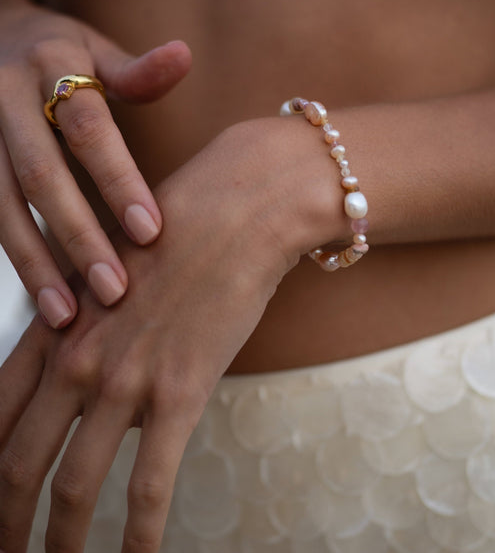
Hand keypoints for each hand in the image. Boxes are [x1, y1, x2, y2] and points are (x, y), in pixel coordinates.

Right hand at [0, 0, 191, 326]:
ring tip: (65, 315)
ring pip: (0, 204)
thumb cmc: (56, 50)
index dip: (119, 180)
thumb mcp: (93, 48)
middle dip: (77, 235)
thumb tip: (184, 55)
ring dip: (32, 262)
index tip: (151, 232)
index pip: (89, 130)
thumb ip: (135, 70)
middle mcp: (4, 97)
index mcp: (50, 64)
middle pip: (39, 174)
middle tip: (114, 290)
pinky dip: (13, 254)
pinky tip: (37, 295)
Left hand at [0, 119, 305, 552]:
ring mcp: (125, 379)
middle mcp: (76, 358)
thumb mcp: (112, 272)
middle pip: (15, 465)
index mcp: (55, 325)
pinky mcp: (180, 393)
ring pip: (72, 487)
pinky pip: (148, 487)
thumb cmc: (180, 231)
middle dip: (4, 522)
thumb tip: (91, 392)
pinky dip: (137, 538)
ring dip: (58, 544)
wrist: (240, 207)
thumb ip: (91, 331)